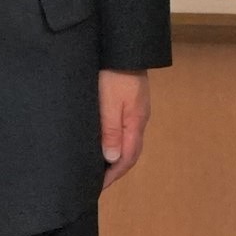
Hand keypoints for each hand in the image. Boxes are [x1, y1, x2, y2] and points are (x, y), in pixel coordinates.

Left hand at [99, 70, 151, 188]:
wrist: (125, 47)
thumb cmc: (114, 75)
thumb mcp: (109, 103)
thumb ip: (111, 130)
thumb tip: (113, 159)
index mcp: (135, 122)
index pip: (128, 157)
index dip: (113, 175)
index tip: (97, 187)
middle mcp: (139, 119)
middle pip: (131, 151)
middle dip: (116, 170)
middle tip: (97, 182)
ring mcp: (137, 110)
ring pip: (129, 141)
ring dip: (116, 156)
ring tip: (99, 166)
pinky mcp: (131, 101)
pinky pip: (125, 130)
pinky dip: (116, 142)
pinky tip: (105, 141)